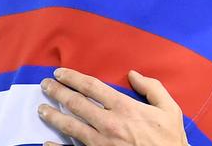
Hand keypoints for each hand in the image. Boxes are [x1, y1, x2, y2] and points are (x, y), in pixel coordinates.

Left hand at [39, 68, 188, 145]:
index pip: (91, 87)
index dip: (72, 78)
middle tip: (45, 85)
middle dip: (57, 92)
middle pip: (75, 104)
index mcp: (124, 107)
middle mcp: (109, 123)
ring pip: (70, 127)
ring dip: (53, 116)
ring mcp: (101, 143)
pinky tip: (46, 143)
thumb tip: (133, 74)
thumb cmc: (170, 139)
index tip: (60, 73)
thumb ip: (152, 88)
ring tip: (41, 109)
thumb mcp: (169, 109)